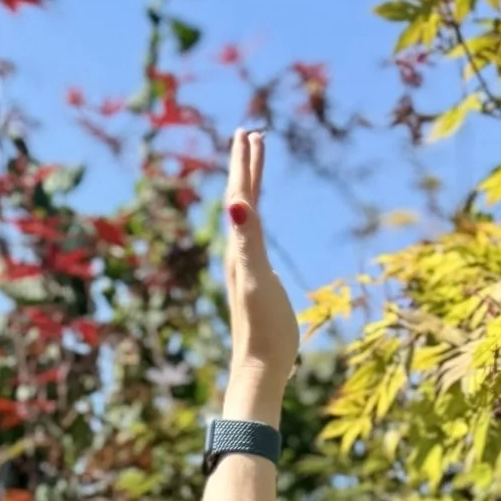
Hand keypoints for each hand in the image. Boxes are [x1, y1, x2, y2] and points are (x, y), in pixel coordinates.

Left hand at [221, 126, 300, 409]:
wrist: (260, 368)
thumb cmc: (263, 327)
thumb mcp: (257, 277)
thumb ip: (248, 240)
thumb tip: (237, 204)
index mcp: (239, 247)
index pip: (241, 195)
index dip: (245, 164)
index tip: (249, 131)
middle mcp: (239, 253)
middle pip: (242, 200)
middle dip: (246, 167)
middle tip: (250, 134)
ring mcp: (247, 267)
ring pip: (247, 216)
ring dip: (251, 188)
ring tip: (255, 167)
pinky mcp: (258, 281)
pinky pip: (255, 237)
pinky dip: (257, 218)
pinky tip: (257, 222)